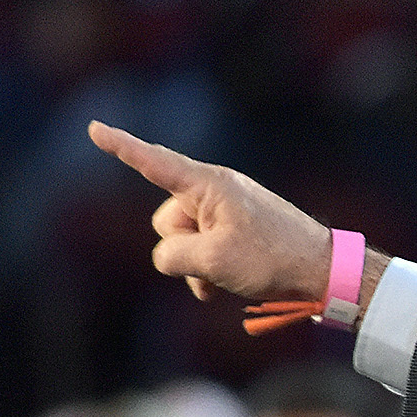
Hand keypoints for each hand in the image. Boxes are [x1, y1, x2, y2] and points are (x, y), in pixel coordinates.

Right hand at [88, 121, 333, 303]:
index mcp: (210, 185)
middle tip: (216, 262)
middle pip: (166, 219)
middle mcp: (216, 192)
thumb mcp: (214, 260)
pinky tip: (226, 287)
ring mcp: (227, 212)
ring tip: (226, 279)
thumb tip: (168, 256)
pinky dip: (207, 270)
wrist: (323, 271)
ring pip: (184, 241)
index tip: (94, 128)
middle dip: (178, 247)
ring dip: (195, 267)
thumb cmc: (272, 258)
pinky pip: (204, 250)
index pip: (154, 163)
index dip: (120, 147)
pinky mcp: (237, 231)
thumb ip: (174, 255)